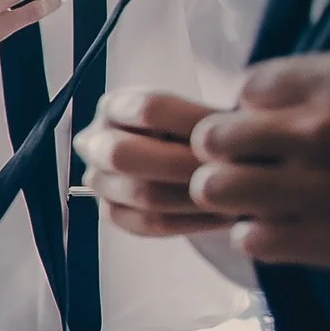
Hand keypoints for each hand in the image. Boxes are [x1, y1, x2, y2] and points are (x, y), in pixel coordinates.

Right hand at [74, 89, 228, 237]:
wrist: (197, 162)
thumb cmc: (205, 132)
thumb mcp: (208, 114)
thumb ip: (214, 121)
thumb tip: (232, 132)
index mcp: (115, 106)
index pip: (148, 109)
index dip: (193, 121)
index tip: (232, 133)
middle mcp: (96, 142)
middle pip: (124, 155)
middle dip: (182, 164)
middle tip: (228, 171)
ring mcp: (100, 180)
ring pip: (140, 193)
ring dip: (192, 196)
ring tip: (233, 195)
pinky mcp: (114, 213)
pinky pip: (148, 224)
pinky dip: (191, 221)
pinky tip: (224, 215)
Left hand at [186, 53, 329, 275]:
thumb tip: (260, 96)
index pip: (250, 86)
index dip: (255, 106)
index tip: (271, 118)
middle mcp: (328, 130)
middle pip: (216, 135)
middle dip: (225, 148)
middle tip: (243, 158)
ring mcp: (323, 188)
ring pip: (217, 187)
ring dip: (230, 191)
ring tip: (254, 194)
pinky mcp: (327, 242)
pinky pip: (249, 236)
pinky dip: (261, 234)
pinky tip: (286, 227)